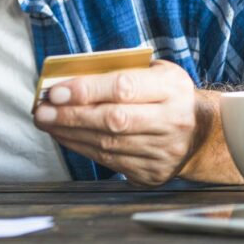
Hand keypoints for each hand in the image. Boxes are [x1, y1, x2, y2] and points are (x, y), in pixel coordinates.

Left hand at [33, 60, 201, 185]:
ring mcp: (165, 151)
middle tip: (42, 111)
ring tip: (47, 122)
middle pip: (113, 120)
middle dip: (70, 115)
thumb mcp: (154, 71)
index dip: (86, 89)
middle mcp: (172, 121)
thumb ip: (119, 71)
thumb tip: (69, 77)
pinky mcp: (154, 173)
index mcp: (172, 88)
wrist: (201, 133)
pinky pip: (110, 162)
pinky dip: (82, 148)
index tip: (55, 90)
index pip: (123, 87)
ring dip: (70, 133)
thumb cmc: (166, 94)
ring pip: (108, 145)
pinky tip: (65, 136)